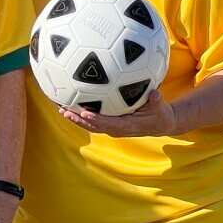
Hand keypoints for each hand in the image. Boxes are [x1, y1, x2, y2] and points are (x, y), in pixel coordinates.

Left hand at [59, 90, 177, 136]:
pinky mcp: (110, 124)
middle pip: (94, 126)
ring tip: (61, 109)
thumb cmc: (160, 114)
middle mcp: (117, 129)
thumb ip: (156, 100)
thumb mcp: (161, 107)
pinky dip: (81, 114)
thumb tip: (154, 93)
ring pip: (91, 124)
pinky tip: (71, 105)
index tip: (84, 112)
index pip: (108, 124)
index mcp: (127, 126)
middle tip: (64, 111)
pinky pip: (93, 120)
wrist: (160, 124)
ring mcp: (112, 127)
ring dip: (76, 118)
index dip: (96, 119)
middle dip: (79, 120)